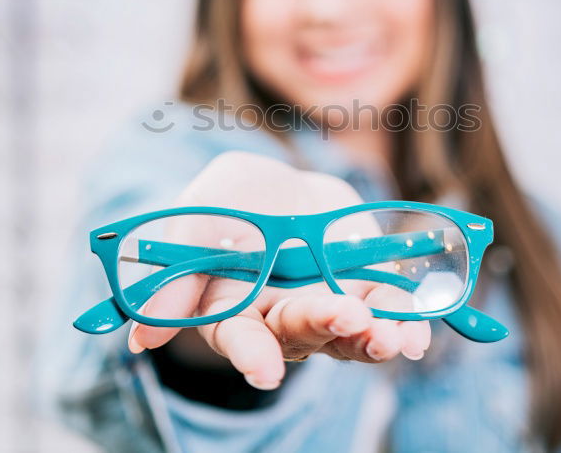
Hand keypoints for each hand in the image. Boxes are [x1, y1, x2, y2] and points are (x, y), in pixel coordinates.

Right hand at [126, 150, 430, 389]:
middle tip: (344, 317)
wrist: (287, 189)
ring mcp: (328, 312)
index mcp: (232, 306)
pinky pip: (389, 316)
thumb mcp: (204, 213)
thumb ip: (181, 266)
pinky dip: (406, 325)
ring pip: (349, 336)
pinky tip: (418, 334)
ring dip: (372, 338)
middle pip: (300, 333)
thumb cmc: (235, 203)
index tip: (264, 371)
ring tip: (393, 337)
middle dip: (322, 327)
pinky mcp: (369, 294)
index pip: (238, 338)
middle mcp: (280, 320)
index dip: (251, 355)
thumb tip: (142, 340)